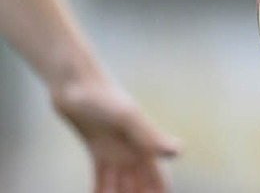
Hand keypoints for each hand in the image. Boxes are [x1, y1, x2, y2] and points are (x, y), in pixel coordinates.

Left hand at [51, 72, 180, 191]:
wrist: (74, 83)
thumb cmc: (103, 96)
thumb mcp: (127, 117)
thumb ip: (150, 135)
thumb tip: (179, 152)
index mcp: (143, 145)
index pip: (158, 180)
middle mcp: (132, 150)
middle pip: (139, 187)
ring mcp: (115, 150)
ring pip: (120, 187)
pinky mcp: (98, 149)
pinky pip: (101, 180)